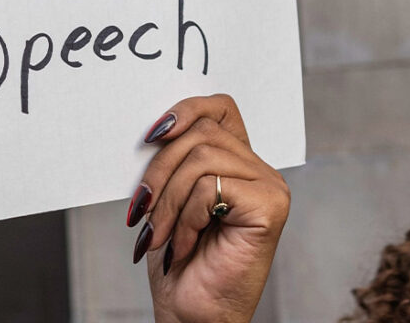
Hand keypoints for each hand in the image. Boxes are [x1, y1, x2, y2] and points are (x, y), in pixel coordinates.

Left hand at [128, 95, 287, 322]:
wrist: (193, 316)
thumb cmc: (179, 262)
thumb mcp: (167, 199)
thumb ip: (172, 160)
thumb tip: (151, 128)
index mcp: (238, 163)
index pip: (219, 107)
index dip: (185, 109)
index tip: (151, 135)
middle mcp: (259, 171)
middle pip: (200, 132)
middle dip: (158, 171)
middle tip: (140, 212)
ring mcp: (269, 187)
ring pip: (200, 159)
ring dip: (167, 202)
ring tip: (159, 236)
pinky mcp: (269, 206)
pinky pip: (210, 187)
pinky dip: (185, 217)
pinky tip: (183, 245)